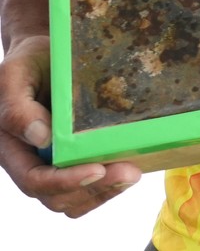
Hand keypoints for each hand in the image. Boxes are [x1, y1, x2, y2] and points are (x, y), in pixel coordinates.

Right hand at [0, 36, 140, 216]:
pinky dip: (109, 184)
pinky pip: (89, 186)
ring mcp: (53, 163)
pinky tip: (131, 167)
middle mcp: (30, 162)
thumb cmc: (29, 62)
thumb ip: (17, 107)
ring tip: (133, 173)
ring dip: (105, 192)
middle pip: (57, 197)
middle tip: (130, 173)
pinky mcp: (75, 158)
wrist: (47, 54)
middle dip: (94, 190)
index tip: (97, 170)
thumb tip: (40, 137)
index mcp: (11, 147)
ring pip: (75, 199)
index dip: (65, 182)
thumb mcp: (15, 75)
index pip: (34, 179)